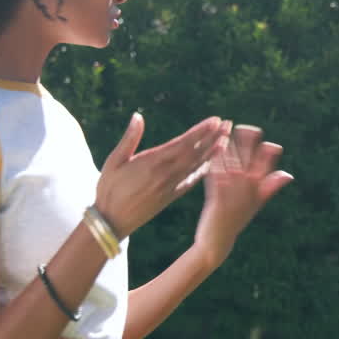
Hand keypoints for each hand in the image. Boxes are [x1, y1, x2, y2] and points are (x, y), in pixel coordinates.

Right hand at [95, 113, 226, 238]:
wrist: (112, 221)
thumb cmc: (109, 189)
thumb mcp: (113, 161)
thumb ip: (128, 139)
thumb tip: (137, 116)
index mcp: (153, 162)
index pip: (183, 143)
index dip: (201, 131)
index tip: (216, 121)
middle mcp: (166, 174)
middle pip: (195, 152)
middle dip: (213, 137)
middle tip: (229, 124)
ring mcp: (171, 186)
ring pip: (197, 166)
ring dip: (213, 152)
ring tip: (226, 139)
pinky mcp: (171, 196)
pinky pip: (192, 181)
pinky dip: (204, 171)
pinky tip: (213, 163)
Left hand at [194, 124, 293, 267]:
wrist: (218, 241)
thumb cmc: (237, 220)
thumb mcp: (257, 203)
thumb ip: (271, 186)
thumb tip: (288, 175)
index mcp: (258, 187)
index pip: (267, 160)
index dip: (269, 149)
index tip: (268, 142)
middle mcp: (247, 186)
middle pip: (249, 153)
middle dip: (248, 137)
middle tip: (246, 127)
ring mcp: (232, 190)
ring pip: (232, 157)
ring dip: (230, 141)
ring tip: (227, 128)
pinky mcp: (216, 194)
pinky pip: (216, 169)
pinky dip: (216, 156)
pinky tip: (216, 146)